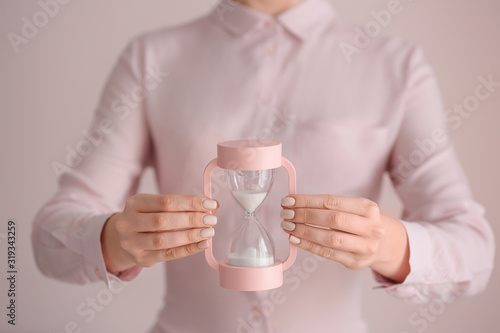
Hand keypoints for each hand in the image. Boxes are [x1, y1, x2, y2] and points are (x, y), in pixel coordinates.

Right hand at [101, 194, 217, 273]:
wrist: (126, 237)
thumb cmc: (148, 218)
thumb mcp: (158, 206)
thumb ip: (182, 206)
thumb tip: (212, 206)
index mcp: (135, 203)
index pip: (165, 201)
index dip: (190, 202)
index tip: (210, 203)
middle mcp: (129, 222)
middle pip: (162, 220)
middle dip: (191, 219)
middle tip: (211, 219)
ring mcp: (132, 243)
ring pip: (163, 240)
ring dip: (190, 236)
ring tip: (208, 232)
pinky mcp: (140, 258)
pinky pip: (167, 255)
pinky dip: (187, 250)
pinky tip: (202, 244)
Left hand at [280, 194, 409, 282]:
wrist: (383, 244)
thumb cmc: (361, 222)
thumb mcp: (353, 208)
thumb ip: (329, 206)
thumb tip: (295, 203)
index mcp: (367, 208)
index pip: (332, 201)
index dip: (307, 201)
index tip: (289, 200)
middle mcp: (370, 227)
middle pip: (332, 219)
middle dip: (304, 216)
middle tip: (286, 214)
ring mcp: (365, 247)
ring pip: (329, 238)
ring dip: (304, 232)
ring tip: (288, 226)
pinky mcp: (356, 262)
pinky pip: (327, 253)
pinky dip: (308, 246)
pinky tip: (295, 240)